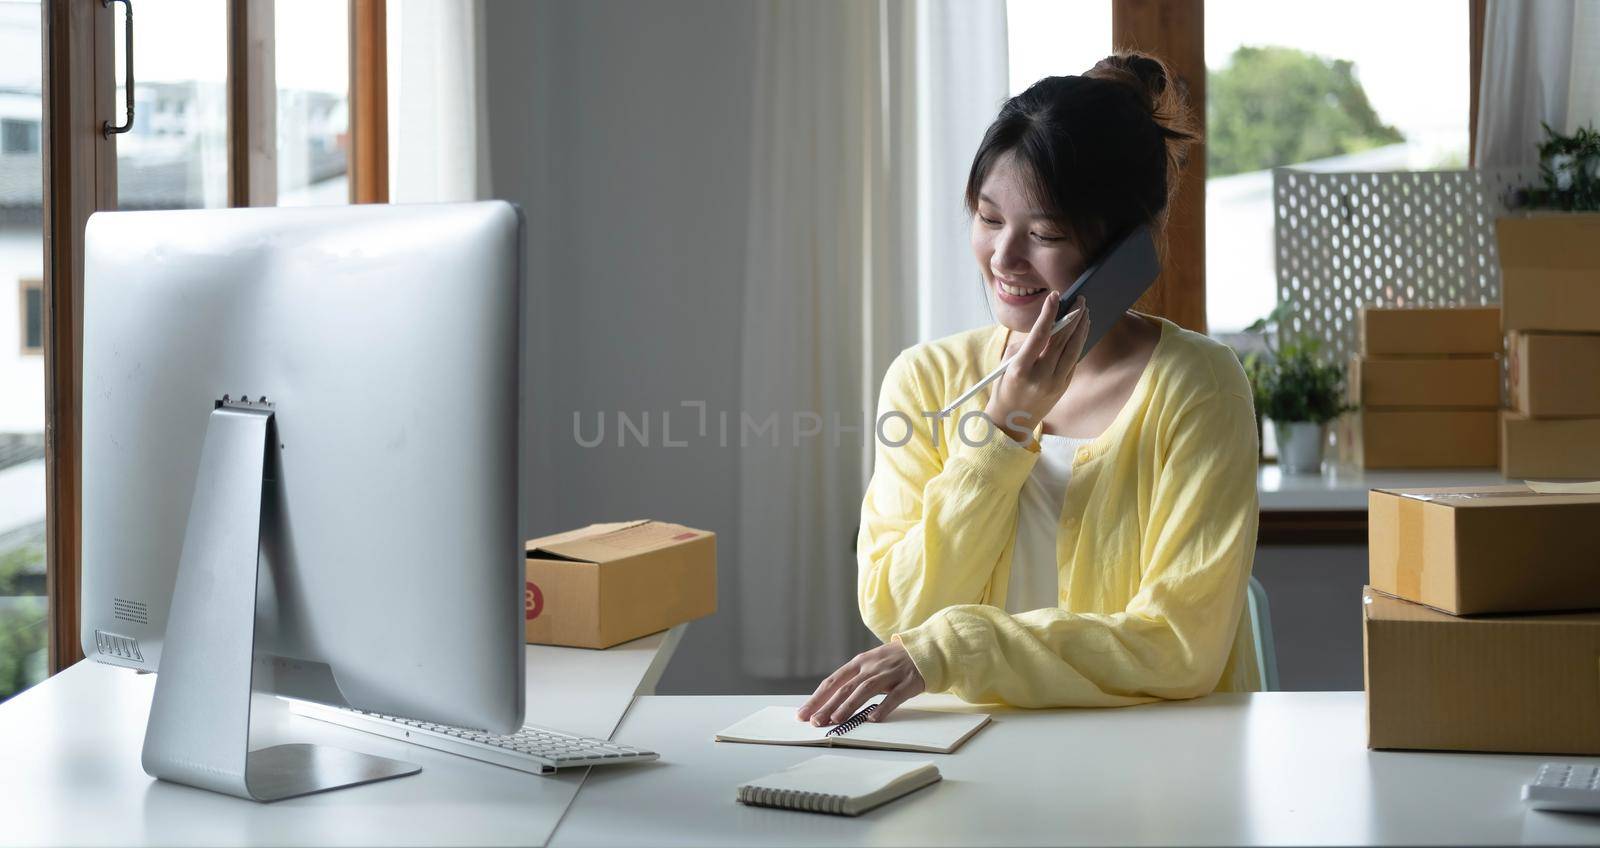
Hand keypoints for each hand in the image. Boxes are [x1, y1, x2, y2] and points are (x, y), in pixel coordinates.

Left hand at [797, 641, 925, 725]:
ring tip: (835, 720)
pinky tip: (872, 718)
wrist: (926, 648)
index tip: (803, 713)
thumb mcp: (870, 664)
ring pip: (865, 690)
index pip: (833, 681)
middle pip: (845, 687)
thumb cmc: (894, 661)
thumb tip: (830, 701)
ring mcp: (889, 674)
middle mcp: (871, 667)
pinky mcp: (908, 682)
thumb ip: (854, 679)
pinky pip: (894, 696)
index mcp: (859, 663)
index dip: (818, 697)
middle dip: (827, 705)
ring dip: (849, 705)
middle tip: (814, 721)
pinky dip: (883, 707)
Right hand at [983, 292, 1089, 442]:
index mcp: (1020, 368)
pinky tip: (1081, 331)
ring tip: (1085, 311)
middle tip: (1080, 300)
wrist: (1011, 421)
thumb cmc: (1004, 387)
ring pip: (1073, 350)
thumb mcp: (1006, 364)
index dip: (1049, 313)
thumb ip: (1025, 345)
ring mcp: (1054, 383)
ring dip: (1081, 328)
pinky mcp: (1063, 387)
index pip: (1039, 335)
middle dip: (1072, 317)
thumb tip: (1047, 327)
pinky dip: (1078, 343)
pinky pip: (1073, 360)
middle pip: (1061, 340)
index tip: (1055, 296)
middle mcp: (1040, 376)